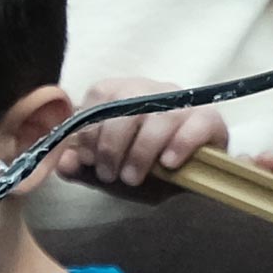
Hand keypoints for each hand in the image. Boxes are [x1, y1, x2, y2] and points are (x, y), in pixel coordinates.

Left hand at [64, 100, 230, 193]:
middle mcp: (154, 91)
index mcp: (126, 93)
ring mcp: (183, 103)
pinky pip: (195, 124)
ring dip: (140, 151)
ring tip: (132, 177)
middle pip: (127, 103)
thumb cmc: (148, 171)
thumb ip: (85, 167)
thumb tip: (63, 161)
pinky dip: (179, 145)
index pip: (102, 94)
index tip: (87, 159)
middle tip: (109, 174)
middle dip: (111, 144)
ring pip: (158, 115)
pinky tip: (168, 164)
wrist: (193, 181)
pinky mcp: (210, 120)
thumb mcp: (113, 172)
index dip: (90, 127)